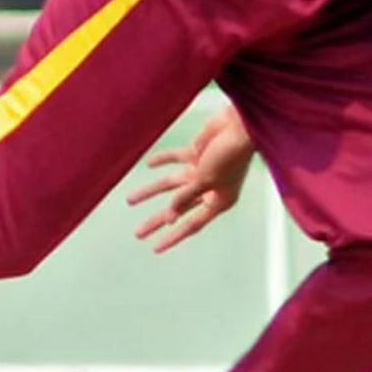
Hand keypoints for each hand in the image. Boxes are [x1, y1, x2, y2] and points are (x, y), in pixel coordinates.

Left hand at [127, 106, 255, 253]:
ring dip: (151, 191)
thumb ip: (185, 197)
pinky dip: (162, 160)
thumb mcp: (207, 180)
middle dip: (157, 220)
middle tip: (139, 232)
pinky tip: (149, 164)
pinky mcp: (197, 152)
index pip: (192, 224)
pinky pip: (175, 158)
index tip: (155, 248)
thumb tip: (169, 218)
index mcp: (219, 201)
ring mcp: (202, 170)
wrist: (241, 123)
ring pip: (171, 184)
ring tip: (130, 199)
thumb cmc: (231, 154)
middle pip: (177, 208)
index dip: (173, 237)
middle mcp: (209, 189)